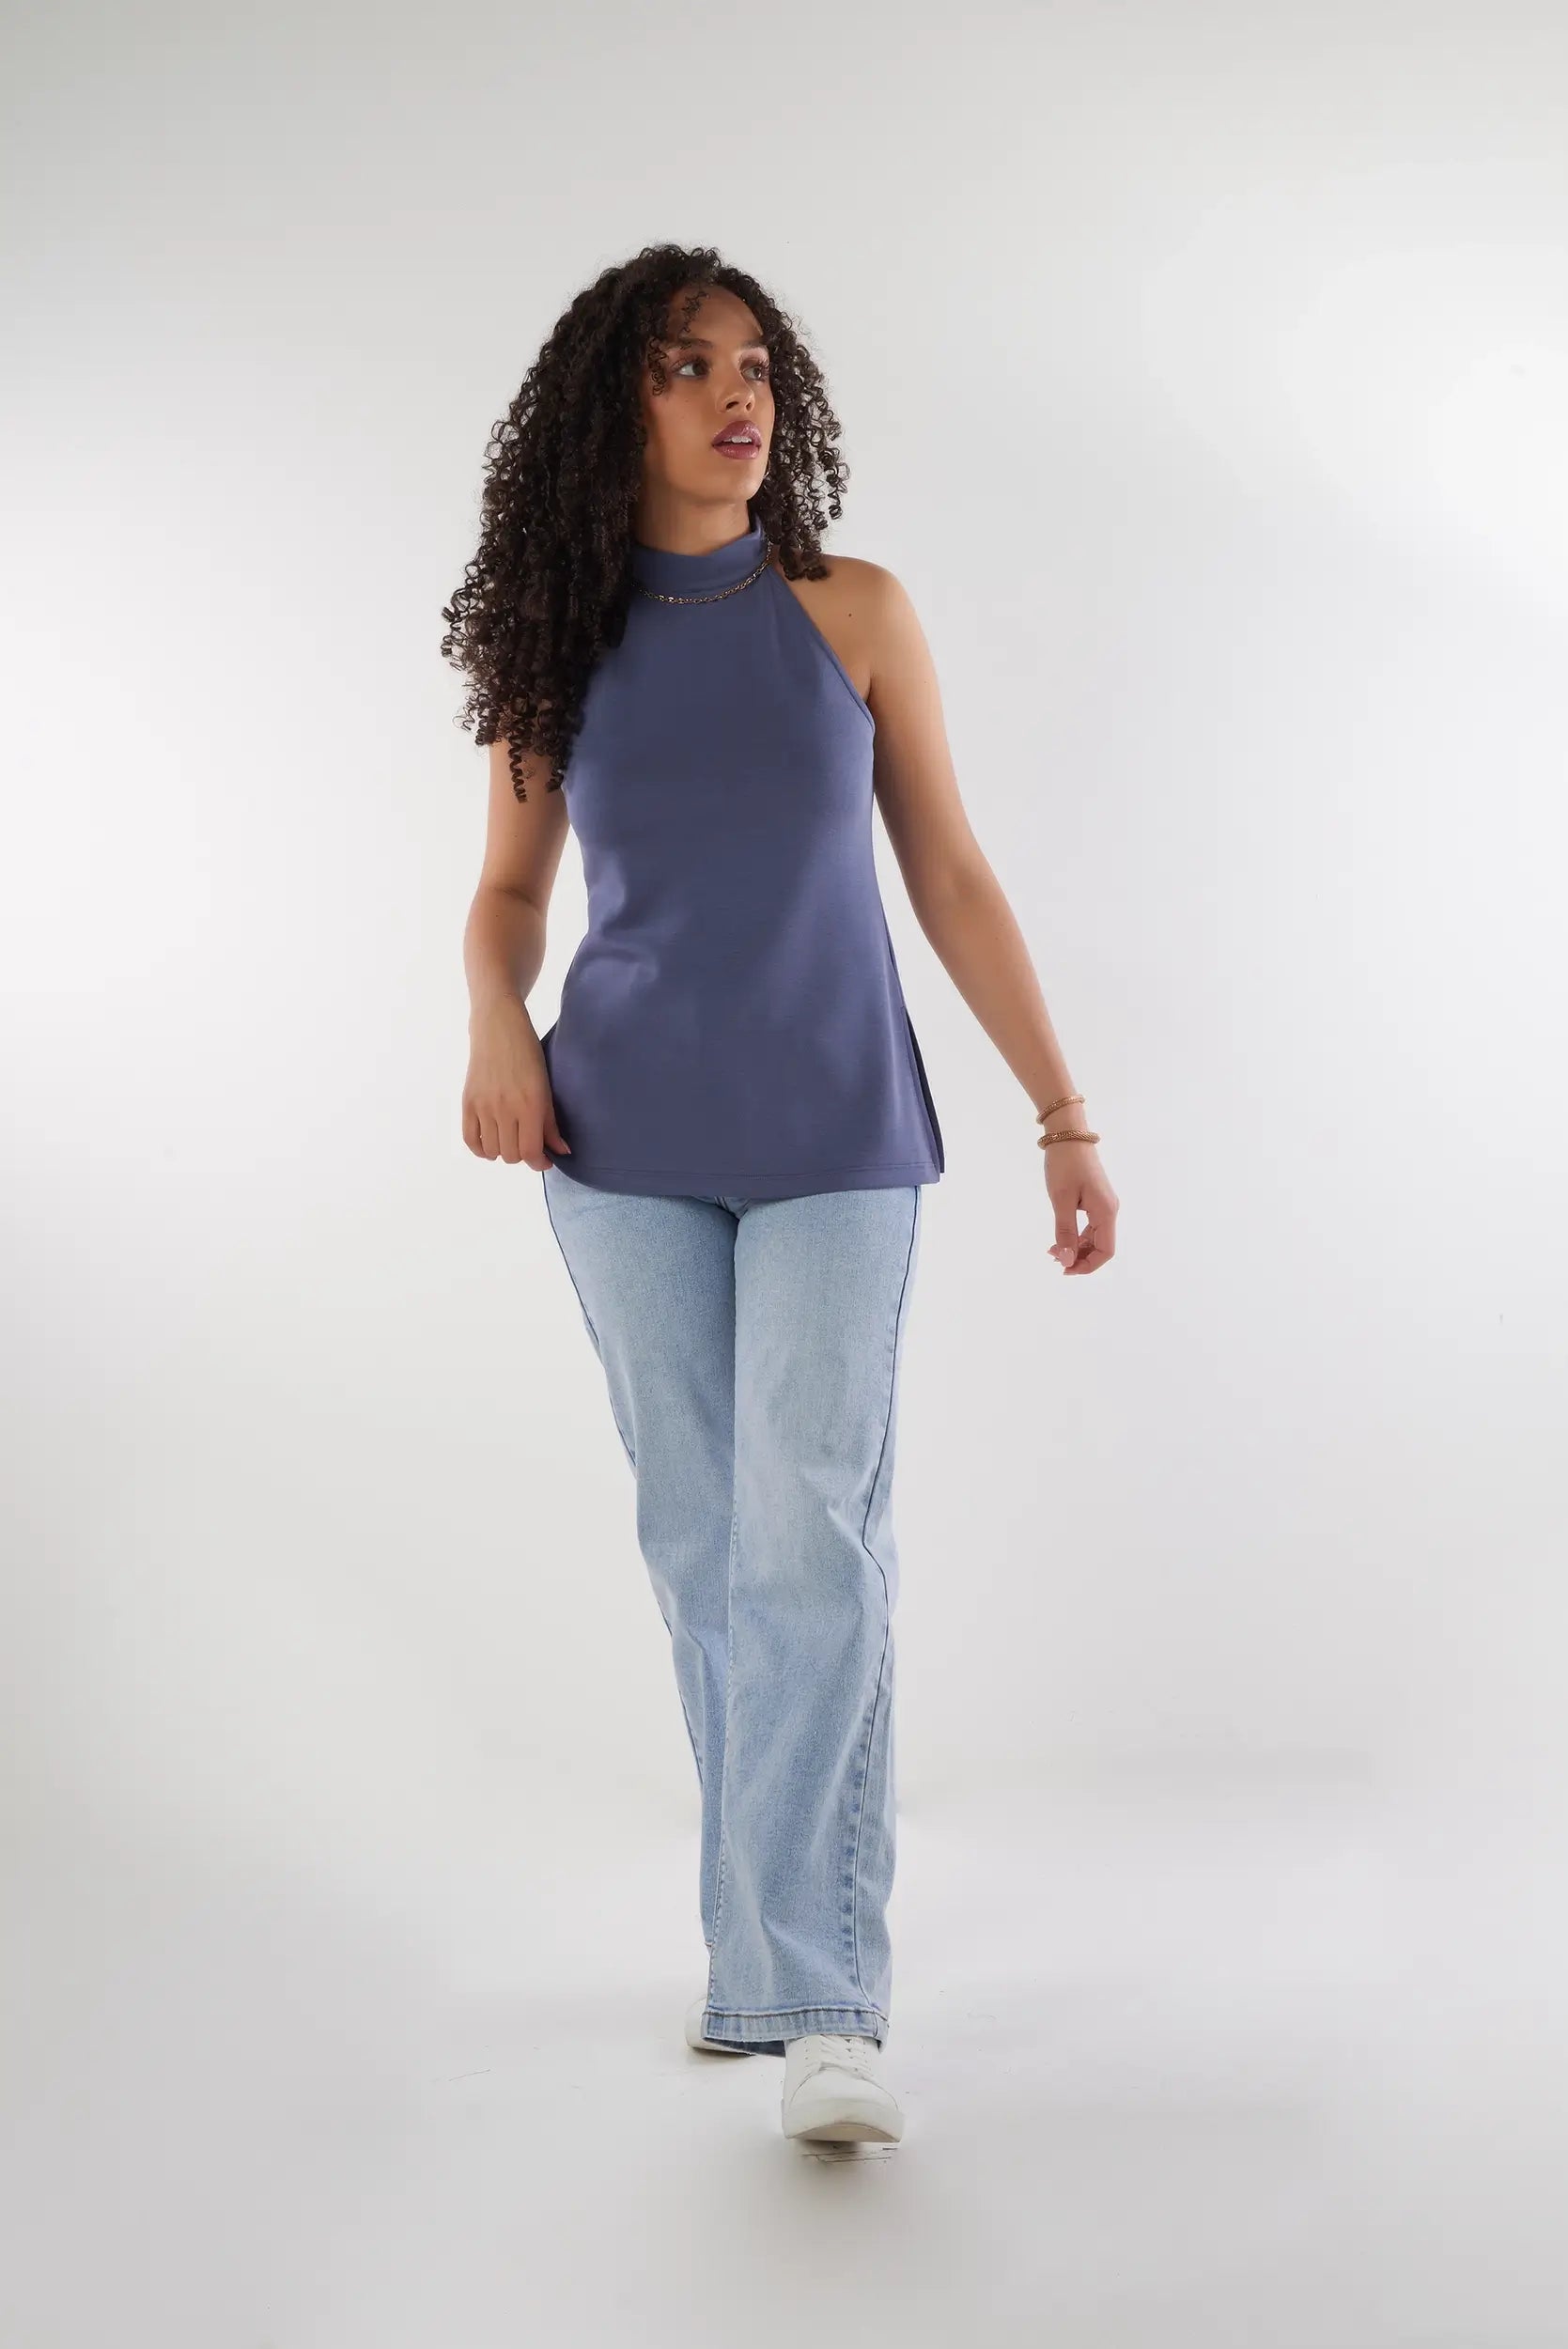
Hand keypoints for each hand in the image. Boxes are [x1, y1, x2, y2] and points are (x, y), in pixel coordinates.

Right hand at [462, 999, 571, 1168]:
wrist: (498, 1027)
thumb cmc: (528, 1054)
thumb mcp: (546, 1087)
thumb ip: (551, 1123)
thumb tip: (560, 1152)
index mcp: (529, 1105)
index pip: (530, 1152)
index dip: (539, 1162)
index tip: (545, 1159)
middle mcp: (505, 1109)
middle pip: (511, 1155)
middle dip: (523, 1155)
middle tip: (529, 1143)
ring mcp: (483, 1107)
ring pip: (492, 1151)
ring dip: (503, 1151)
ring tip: (511, 1138)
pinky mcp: (467, 1102)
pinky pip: (470, 1140)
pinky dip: (481, 1148)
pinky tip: (492, 1141)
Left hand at [1043, 1140, 1117, 1274]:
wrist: (1068, 1134)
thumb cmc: (1065, 1164)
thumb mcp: (1061, 1200)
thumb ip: (1065, 1232)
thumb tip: (1068, 1260)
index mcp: (1106, 1212)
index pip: (1106, 1251)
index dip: (1088, 1266)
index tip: (1064, 1269)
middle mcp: (1109, 1210)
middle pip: (1101, 1247)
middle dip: (1079, 1258)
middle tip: (1053, 1258)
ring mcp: (1103, 1204)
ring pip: (1094, 1238)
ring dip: (1076, 1248)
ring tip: (1053, 1249)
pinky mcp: (1095, 1199)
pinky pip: (1090, 1226)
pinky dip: (1076, 1235)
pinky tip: (1059, 1237)